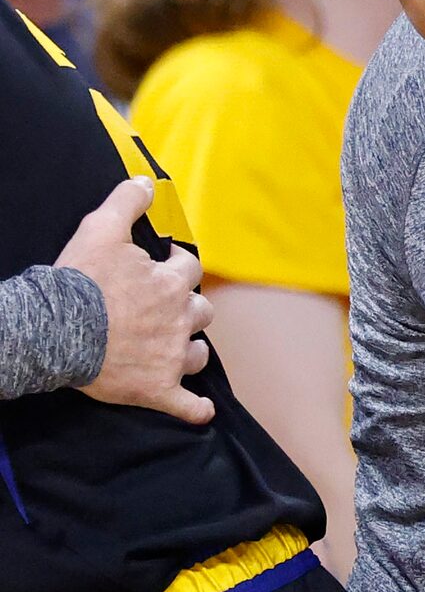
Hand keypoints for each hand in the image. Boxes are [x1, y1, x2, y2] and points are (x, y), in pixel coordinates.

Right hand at [56, 180, 214, 423]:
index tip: (168, 265)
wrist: (55, 329)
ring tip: (178, 350)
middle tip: (169, 309)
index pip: (190, 269)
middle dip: (189, 309)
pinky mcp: (158, 389)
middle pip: (201, 312)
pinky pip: (187, 406)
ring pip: (198, 355)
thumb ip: (127, 203)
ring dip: (191, 350)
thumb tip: (146, 181)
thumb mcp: (100, 229)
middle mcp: (178, 321)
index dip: (179, 266)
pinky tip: (201, 410)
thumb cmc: (78, 280)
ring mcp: (170, 358)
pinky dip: (195, 409)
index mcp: (169, 285)